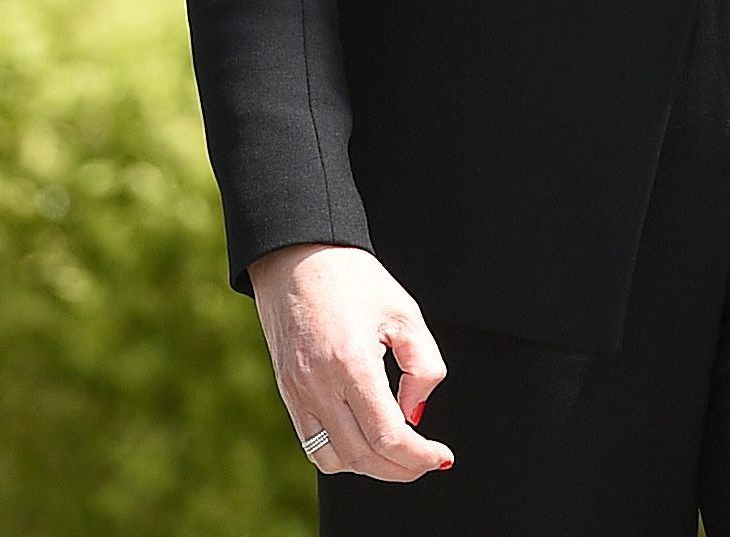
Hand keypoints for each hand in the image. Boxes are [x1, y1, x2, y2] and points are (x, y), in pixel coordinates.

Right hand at [246, 243, 452, 482]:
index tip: (442, 456)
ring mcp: (297, 394)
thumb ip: (423, 364)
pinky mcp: (288, 394)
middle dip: (401, 469)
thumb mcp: (405, 312)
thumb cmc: (354, 280)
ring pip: (334, 459)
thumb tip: (416, 414)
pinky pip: (313, 443)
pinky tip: (368, 441)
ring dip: (371, 468)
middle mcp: (318, 385)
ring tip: (401, 456)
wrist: (297, 259)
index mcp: (351, 363)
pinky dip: (344, 455)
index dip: (418, 455)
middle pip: (362, 455)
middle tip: (428, 462)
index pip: (386, 434)